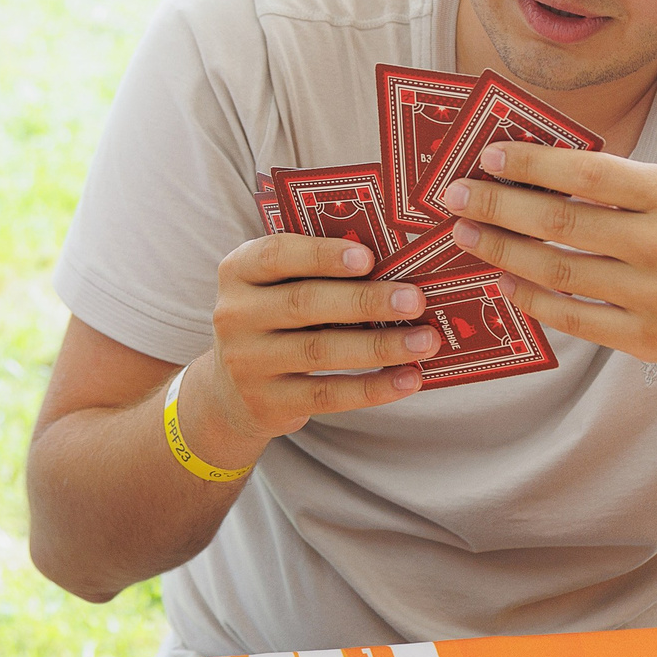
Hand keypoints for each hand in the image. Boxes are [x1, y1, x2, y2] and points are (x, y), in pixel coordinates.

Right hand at [191, 235, 442, 453]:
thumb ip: (317, 270)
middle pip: (305, 303)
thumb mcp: (278, 286)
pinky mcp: (267, 402)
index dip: (321, 254)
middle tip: (415, 300)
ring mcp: (247, 362)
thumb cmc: (275, 318)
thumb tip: (397, 259)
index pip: (276, 254)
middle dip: (364, 301)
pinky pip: (326, 395)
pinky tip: (408, 379)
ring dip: (379, 347)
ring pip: (319, 351)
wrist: (231, 390)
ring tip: (425, 341)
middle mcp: (235, 314)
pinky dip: (372, 388)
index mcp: (239, 270)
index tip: (368, 257)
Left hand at [436, 142, 656, 377]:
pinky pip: (572, 318)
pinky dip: (531, 299)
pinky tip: (503, 282)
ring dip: (504, 253)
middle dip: (500, 207)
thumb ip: (612, 183)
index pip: (589, 175)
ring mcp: (656, 296)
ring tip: (468, 236)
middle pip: (565, 224)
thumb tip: (526, 167)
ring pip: (561, 273)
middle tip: (455, 198)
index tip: (488, 156)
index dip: (533, 165)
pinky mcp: (644, 339)